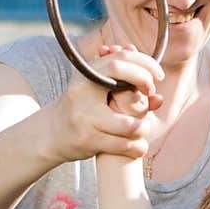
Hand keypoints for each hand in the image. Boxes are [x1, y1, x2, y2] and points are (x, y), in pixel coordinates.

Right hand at [47, 41, 163, 164]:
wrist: (51, 133)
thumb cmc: (81, 110)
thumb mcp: (96, 90)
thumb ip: (124, 87)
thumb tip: (158, 97)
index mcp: (87, 74)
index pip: (120, 61)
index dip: (144, 64)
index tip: (157, 75)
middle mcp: (84, 91)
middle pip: (126, 86)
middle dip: (146, 88)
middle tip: (152, 97)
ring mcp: (85, 117)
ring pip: (130, 124)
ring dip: (144, 127)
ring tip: (143, 128)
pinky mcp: (88, 140)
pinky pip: (123, 145)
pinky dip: (137, 148)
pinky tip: (138, 147)